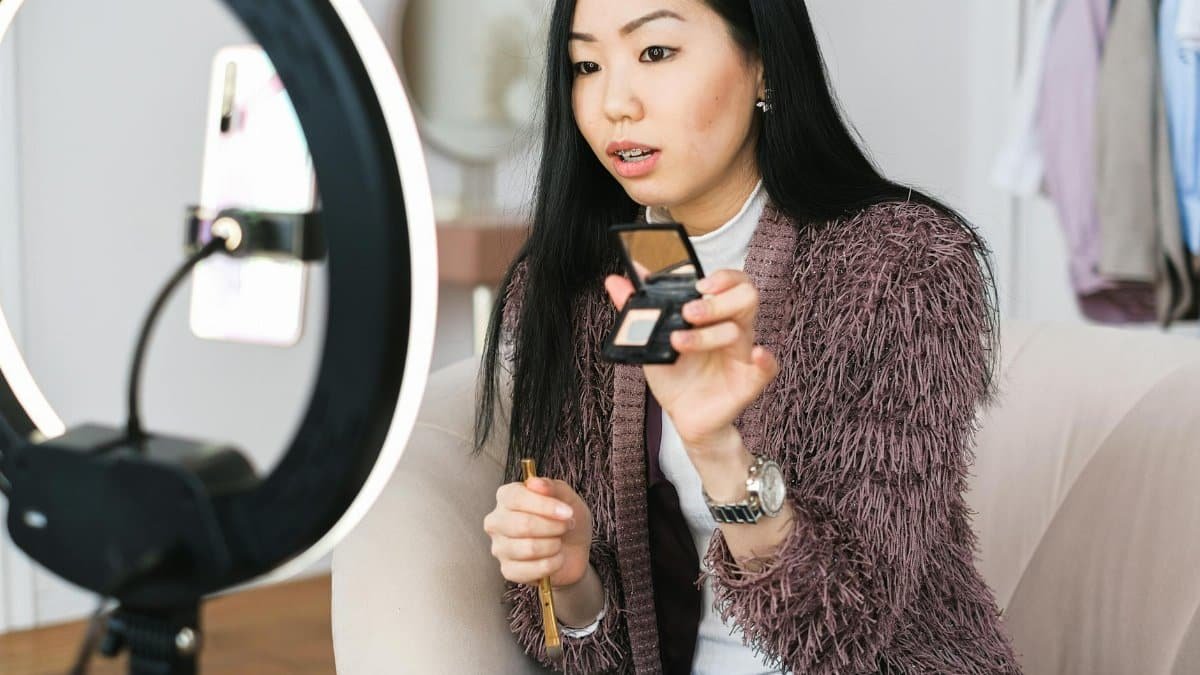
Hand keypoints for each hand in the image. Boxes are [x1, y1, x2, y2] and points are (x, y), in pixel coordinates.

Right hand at [483, 477, 592, 588]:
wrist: (573, 551)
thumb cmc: (566, 520)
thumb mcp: (568, 498)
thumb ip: (552, 487)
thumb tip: (534, 483)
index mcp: (506, 497)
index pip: (515, 498)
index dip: (545, 506)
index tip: (568, 512)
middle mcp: (496, 521)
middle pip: (522, 524)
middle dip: (553, 527)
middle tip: (567, 526)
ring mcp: (499, 547)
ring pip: (528, 548)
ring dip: (554, 546)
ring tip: (559, 542)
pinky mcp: (507, 570)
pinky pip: (529, 570)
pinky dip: (551, 565)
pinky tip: (556, 559)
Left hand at [605, 269, 778, 461]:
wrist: (682, 416)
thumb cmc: (674, 374)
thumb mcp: (651, 340)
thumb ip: (636, 309)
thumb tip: (615, 280)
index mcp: (715, 314)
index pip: (733, 282)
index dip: (722, 277)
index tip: (698, 283)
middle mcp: (733, 329)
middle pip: (746, 297)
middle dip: (715, 302)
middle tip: (687, 314)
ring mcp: (742, 354)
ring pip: (741, 329)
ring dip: (708, 334)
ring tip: (679, 342)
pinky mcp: (748, 381)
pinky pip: (768, 367)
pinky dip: (766, 358)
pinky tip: (756, 354)